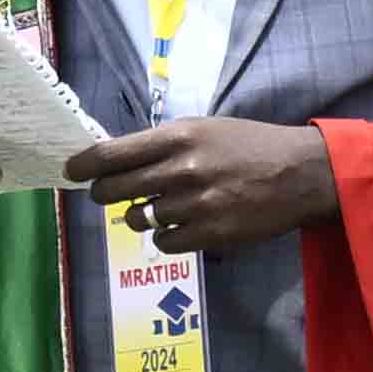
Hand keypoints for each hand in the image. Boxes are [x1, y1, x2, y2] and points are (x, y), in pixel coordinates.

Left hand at [86, 114, 339, 252]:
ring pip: (138, 219)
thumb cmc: (249, 146)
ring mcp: (195, 205)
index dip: (84, 165)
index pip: (111, 154)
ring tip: (156, 208)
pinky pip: (164, 242)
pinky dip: (164, 236)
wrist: (300, 174)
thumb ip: (162, 144)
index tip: (71, 171)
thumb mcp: (204, 129)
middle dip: (103, 194)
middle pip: (114, 190)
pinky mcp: (210, 233)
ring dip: (139, 215)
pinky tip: (179, 225)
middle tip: (108, 194)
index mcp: (178, 137)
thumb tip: (116, 160)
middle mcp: (182, 170)